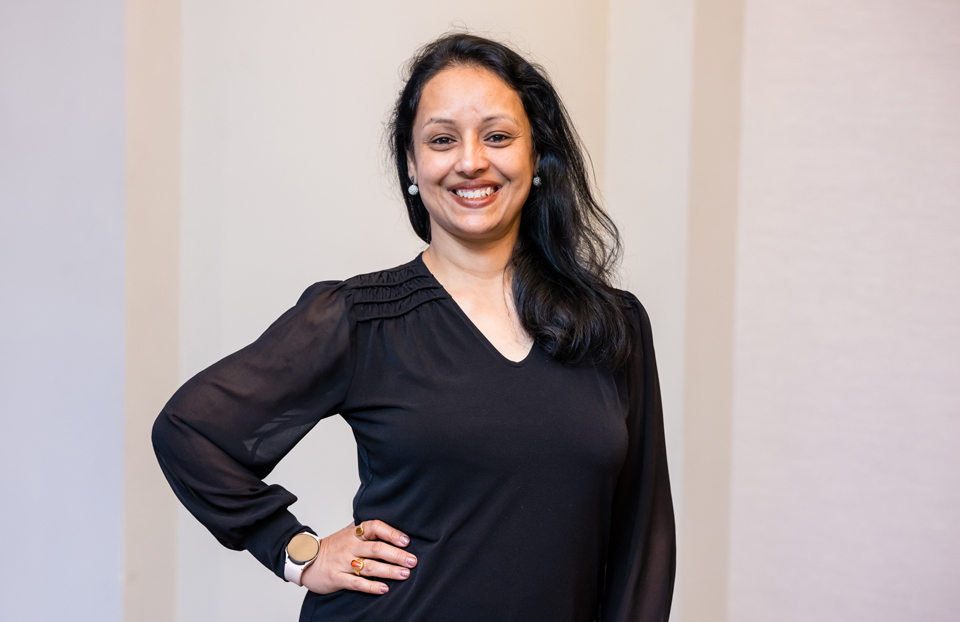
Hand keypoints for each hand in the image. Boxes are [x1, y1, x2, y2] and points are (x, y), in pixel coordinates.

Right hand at [300, 520, 416, 594]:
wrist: (305, 560)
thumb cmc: (332, 547)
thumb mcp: (346, 532)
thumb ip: (364, 528)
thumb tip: (389, 523)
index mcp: (353, 533)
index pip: (374, 527)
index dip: (391, 533)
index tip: (406, 540)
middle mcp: (349, 546)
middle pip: (376, 549)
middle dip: (396, 555)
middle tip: (412, 561)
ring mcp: (343, 563)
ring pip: (369, 567)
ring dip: (389, 571)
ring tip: (405, 574)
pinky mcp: (337, 578)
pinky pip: (357, 583)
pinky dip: (371, 587)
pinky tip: (384, 589)